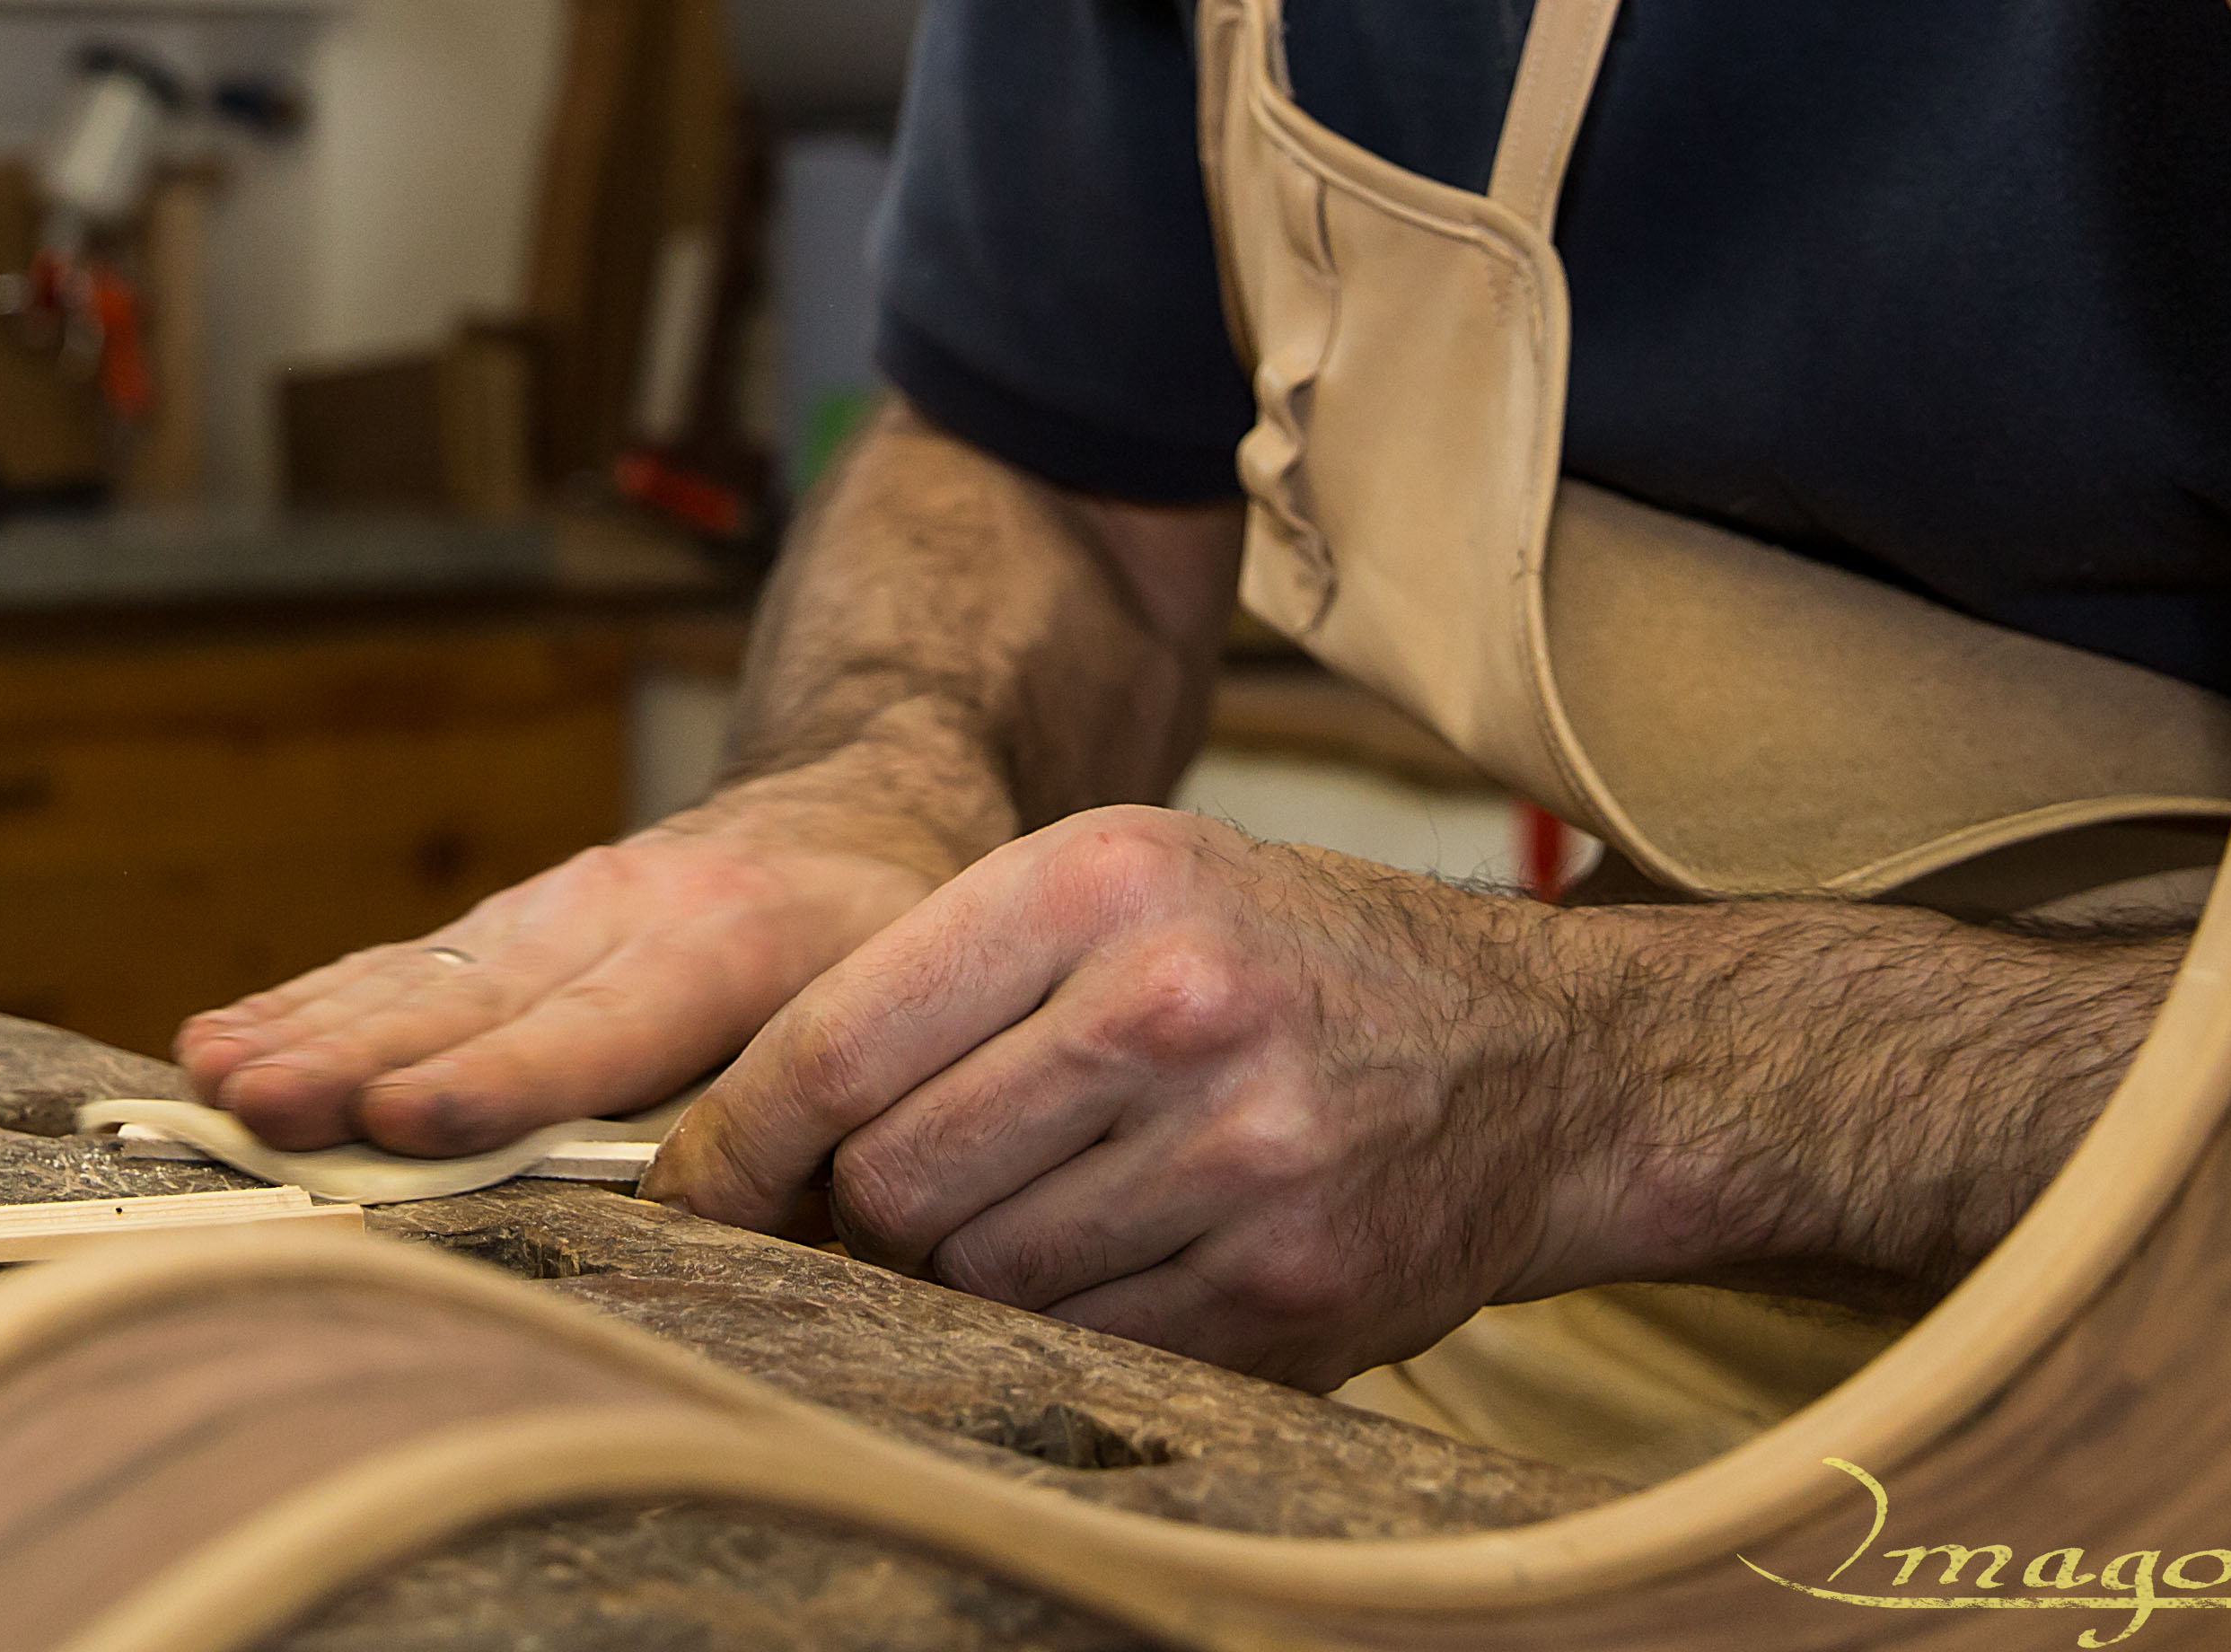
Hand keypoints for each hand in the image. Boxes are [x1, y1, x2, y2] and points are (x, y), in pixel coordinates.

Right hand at [175, 783, 954, 1156]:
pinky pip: (396, 963)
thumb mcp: (898, 1022)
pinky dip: (306, 1000)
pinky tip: (224, 1033)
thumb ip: (814, 1134)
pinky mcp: (507, 917)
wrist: (855, 807)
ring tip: (211, 1075)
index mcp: (729, 944)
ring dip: (305, 1030)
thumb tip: (716, 1239)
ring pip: (414, 974)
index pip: (599, 1025)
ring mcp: (551, 905)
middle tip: (256, 1106)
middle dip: (353, 1060)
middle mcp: (620, 910)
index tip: (403, 1117)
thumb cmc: (886, 943)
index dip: (499, 1079)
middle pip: (470, 999)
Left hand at [648, 806, 1613, 1387]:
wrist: (1545, 1059)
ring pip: (978, 1282)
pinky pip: (1089, 1349)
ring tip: (1034, 1216)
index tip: (685, 1195)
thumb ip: (947, 984)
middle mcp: (1172, 1007)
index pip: (838, 1040)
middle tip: (889, 1207)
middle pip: (891, 1182)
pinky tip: (1120, 1268)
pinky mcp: (1292, 1292)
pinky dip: (1068, 1331)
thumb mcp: (1127, 889)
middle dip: (860, 1218)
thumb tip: (754, 1142)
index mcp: (1104, 881)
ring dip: (965, 1280)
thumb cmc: (1289, 960)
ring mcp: (1243, 1158)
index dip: (732, 1142)